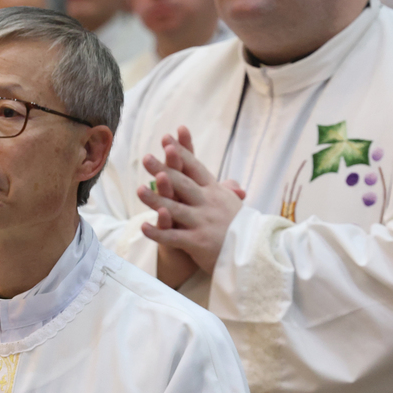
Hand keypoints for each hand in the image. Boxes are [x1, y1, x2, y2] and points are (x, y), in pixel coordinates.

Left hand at [136, 126, 243, 275]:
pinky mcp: (197, 242)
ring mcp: (202, 222)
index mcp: (214, 191)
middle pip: (182, 183)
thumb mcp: (232, 204)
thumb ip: (225, 190)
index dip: (181, 152)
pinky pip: (174, 237)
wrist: (254, 253)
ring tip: (138, 190)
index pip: (195, 168)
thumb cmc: (240, 227)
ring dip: (156, 199)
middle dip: (163, 169)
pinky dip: (158, 233)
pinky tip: (143, 227)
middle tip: (146, 158)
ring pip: (175, 208)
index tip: (167, 138)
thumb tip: (229, 182)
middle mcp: (207, 203)